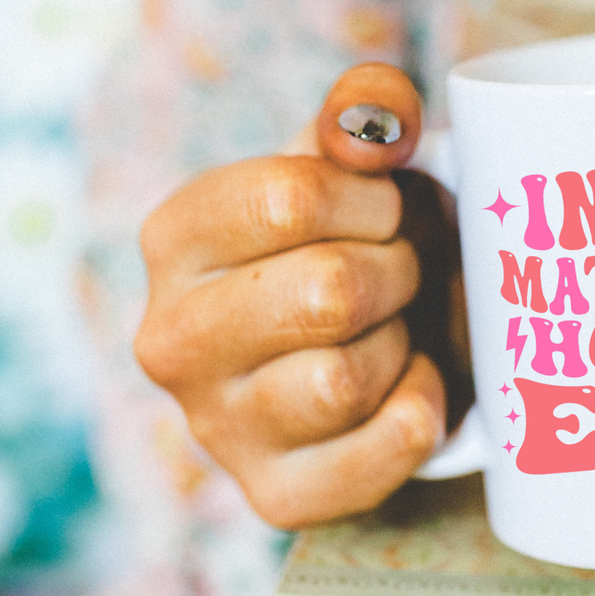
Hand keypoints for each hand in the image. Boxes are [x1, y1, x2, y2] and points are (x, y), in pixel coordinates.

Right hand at [136, 64, 467, 528]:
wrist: (367, 359)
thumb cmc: (357, 249)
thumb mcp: (352, 172)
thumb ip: (363, 116)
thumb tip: (382, 100)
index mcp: (174, 238)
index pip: (292, 197)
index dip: (373, 199)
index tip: (385, 210)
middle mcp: (170, 339)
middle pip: (328, 292)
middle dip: (397, 272)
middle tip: (401, 274)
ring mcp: (216, 427)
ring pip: (348, 378)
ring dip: (404, 343)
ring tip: (396, 331)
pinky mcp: (276, 495)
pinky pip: (387, 444)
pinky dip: (424, 410)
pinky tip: (409, 387)